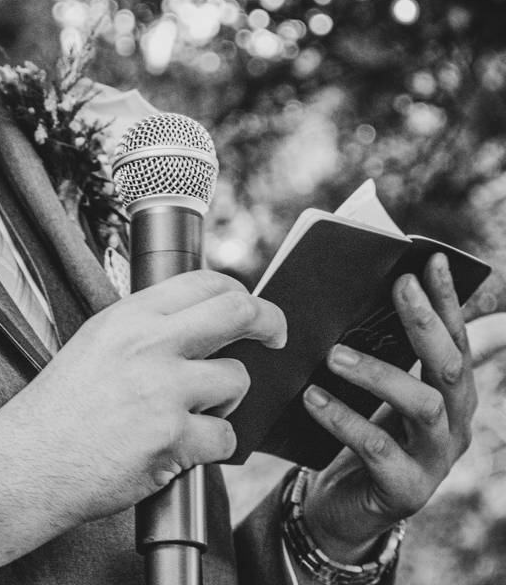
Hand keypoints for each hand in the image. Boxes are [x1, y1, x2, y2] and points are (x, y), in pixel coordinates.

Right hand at [0, 270, 286, 572]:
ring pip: (237, 381)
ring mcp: (164, 390)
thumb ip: (143, 331)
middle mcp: (148, 345)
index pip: (203, 282)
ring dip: (226, 402)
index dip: (238, 292)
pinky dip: (211, 448)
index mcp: (127, 318)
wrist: (27, 464)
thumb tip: (194, 324)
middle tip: (275, 338)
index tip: (249, 309)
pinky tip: (180, 450)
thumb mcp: (93, 346)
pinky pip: (225, 437)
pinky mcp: (173, 438)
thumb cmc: (56, 412)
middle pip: (238, 313)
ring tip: (193, 415)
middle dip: (269, 323)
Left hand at [300, 253, 476, 562]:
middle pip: (448, 367)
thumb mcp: (368, 393)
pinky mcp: (406, 489)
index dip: (445, 299)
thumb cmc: (354, 437)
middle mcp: (453, 424)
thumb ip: (373, 352)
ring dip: (379, 373)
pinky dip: (343, 419)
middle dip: (425, 322)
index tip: (430, 258)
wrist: (340, 509)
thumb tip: (349, 295)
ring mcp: (435, 459)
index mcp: (449, 394)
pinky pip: (376, 447)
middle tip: (398, 285)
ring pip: (422, 405)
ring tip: (334, 353)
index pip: (455, 338)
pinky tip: (312, 397)